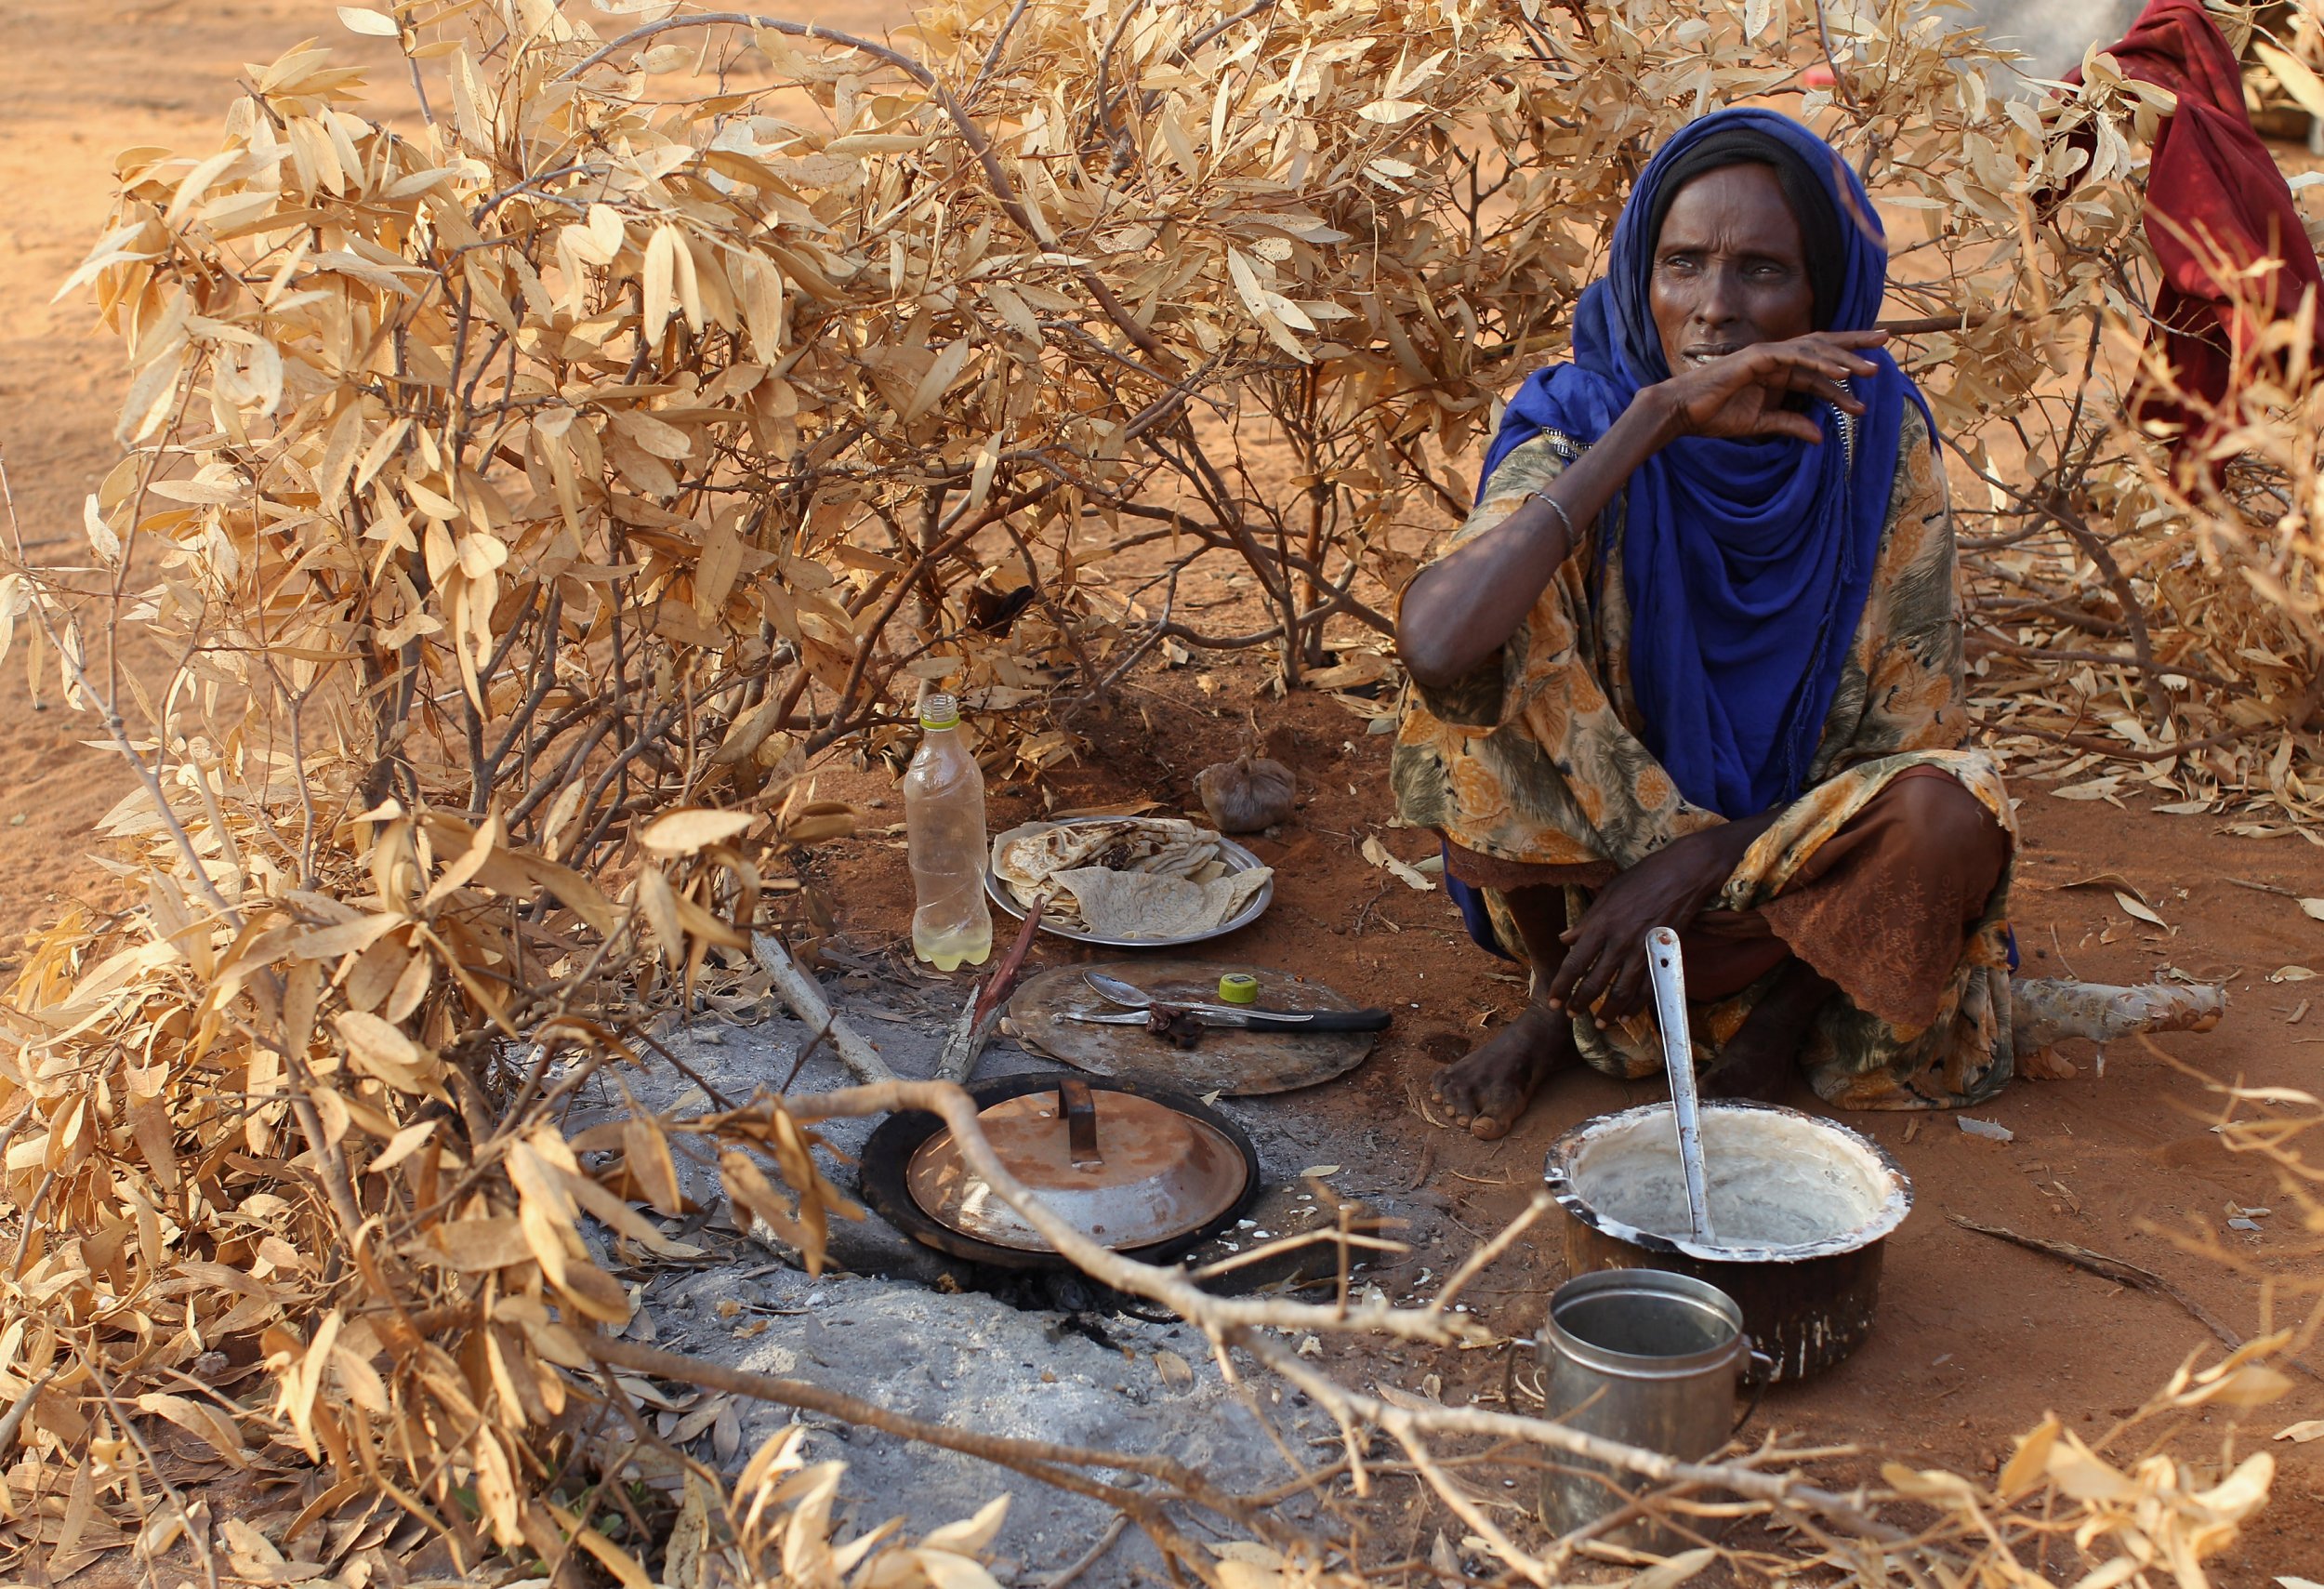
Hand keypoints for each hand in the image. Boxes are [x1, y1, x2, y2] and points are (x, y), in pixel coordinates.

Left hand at [1544, 826, 1752, 1020]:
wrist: (1683, 874)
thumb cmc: (1642, 878)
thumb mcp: (1606, 894)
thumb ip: (1585, 922)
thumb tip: (1565, 939)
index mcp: (1601, 925)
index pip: (1574, 964)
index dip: (1562, 986)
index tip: (1553, 1000)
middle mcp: (1619, 942)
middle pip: (1595, 983)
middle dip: (1580, 1003)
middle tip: (1571, 1015)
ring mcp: (1642, 952)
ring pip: (1621, 992)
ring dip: (1607, 1011)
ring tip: (1598, 1023)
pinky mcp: (1663, 956)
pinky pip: (1648, 988)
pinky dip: (1637, 1005)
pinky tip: (1627, 1015)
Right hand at [1646, 330, 1889, 445]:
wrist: (1682, 413)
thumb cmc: (1714, 417)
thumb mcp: (1760, 424)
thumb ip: (1790, 425)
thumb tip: (1820, 437)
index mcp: (1777, 371)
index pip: (1818, 367)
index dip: (1846, 372)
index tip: (1872, 380)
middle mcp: (1775, 358)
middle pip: (1822, 346)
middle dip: (1854, 345)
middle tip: (1886, 344)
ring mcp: (1766, 354)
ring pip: (1814, 350)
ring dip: (1844, 359)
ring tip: (1871, 369)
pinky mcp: (1757, 358)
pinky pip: (1795, 357)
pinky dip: (1819, 363)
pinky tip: (1841, 372)